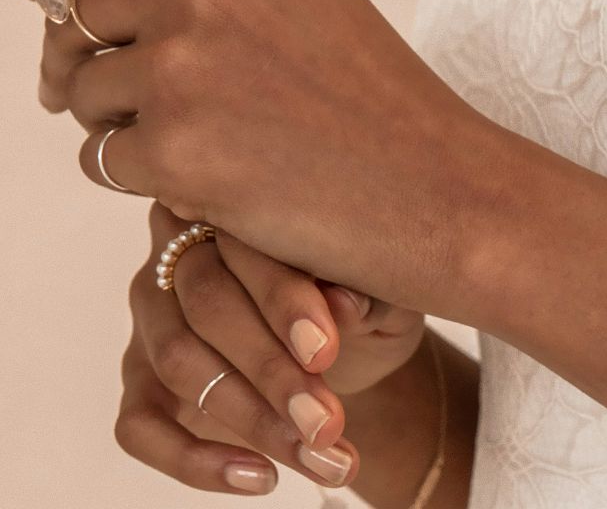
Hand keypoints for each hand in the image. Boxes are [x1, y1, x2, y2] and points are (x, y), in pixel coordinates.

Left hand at [22, 0, 523, 312]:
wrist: (439, 184)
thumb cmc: (369, 95)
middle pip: (72, 13)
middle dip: (82, 62)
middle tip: (122, 104)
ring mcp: (183, 64)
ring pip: (79, 90)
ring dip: (118, 123)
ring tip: (204, 143)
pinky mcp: (173, 147)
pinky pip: (100, 160)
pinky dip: (143, 179)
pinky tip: (215, 183)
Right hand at [120, 202, 376, 492]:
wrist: (355, 351)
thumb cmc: (366, 300)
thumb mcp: (387, 288)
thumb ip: (367, 286)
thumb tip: (344, 301)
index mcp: (240, 207)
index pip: (245, 243)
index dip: (284, 299)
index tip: (326, 349)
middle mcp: (181, 252)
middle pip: (206, 305)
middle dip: (270, 371)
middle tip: (326, 423)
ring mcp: (152, 317)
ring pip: (177, 363)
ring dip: (251, 419)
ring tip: (320, 455)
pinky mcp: (141, 381)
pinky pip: (140, 425)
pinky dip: (194, 460)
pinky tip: (260, 478)